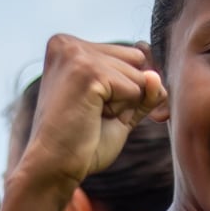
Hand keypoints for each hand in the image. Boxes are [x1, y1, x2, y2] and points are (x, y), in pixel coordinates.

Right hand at [14, 36, 167, 191]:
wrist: (54, 167)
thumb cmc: (81, 143)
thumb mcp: (119, 110)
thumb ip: (142, 90)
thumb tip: (156, 77)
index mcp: (69, 46)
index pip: (129, 55)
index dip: (125, 89)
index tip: (92, 109)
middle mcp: (68, 43)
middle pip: (136, 58)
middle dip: (127, 93)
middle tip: (92, 114)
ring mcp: (76, 54)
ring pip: (138, 74)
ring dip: (123, 104)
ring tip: (90, 116)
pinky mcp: (86, 70)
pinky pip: (135, 88)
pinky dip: (122, 110)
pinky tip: (93, 117)